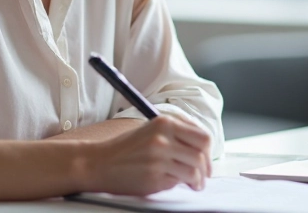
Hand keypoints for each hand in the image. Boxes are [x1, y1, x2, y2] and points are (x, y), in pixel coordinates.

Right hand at [83, 115, 211, 195]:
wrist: (99, 163)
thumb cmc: (126, 148)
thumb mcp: (151, 130)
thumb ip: (176, 134)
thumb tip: (203, 147)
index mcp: (165, 123)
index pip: (202, 136)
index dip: (209, 151)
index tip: (207, 160)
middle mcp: (163, 138)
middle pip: (202, 154)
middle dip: (206, 168)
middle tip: (204, 175)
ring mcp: (158, 158)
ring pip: (193, 172)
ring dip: (197, 181)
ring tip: (193, 184)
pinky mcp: (153, 176)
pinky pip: (177, 183)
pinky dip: (179, 185)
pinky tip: (172, 182)